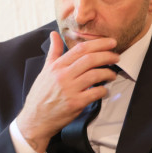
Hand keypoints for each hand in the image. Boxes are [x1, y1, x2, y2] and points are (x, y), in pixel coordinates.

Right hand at [16, 31, 118, 152]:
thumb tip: (54, 34)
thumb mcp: (45, 70)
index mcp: (56, 66)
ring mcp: (69, 89)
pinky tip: (105, 90)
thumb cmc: (42, 94)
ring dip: (108, 73)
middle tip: (116, 56)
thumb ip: (53, 52)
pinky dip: (104, 90)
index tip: (111, 42)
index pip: (80, 49)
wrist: (35, 118)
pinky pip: (95, 93)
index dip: (98, 43)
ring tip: (112, 74)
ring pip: (95, 75)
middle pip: (90, 59)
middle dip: (107, 55)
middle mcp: (62, 75)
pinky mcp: (75, 103)